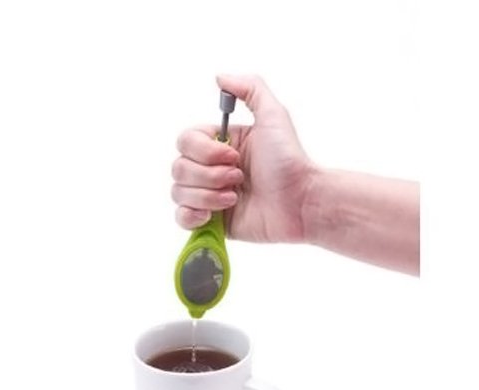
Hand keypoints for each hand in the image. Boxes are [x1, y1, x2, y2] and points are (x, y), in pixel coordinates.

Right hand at [171, 74, 314, 242]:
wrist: (300, 203)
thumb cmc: (289, 162)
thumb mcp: (274, 116)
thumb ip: (250, 89)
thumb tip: (219, 77)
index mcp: (220, 145)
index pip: (185, 142)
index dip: (204, 151)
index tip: (234, 156)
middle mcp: (211, 169)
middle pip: (178, 167)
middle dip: (209, 175)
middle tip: (240, 178)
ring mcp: (210, 195)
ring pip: (178, 192)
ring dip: (207, 195)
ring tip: (235, 197)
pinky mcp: (212, 221)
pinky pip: (182, 218)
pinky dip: (192, 215)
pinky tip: (214, 214)